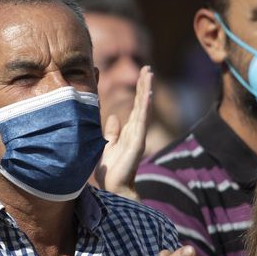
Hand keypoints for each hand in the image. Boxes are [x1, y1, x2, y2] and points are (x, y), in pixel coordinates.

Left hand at [92, 66, 153, 200]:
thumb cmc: (110, 170)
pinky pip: (142, 121)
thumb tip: (114, 117)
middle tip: (148, 68)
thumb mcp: (107, 145)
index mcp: (129, 131)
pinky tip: (147, 95)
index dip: (139, 90)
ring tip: (149, 74)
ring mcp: (138, 136)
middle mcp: (136, 131)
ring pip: (144, 108)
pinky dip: (145, 107)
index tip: (142, 74)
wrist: (113, 187)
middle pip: (141, 103)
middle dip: (144, 85)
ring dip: (146, 91)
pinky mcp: (137, 143)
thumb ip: (112, 132)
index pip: (136, 106)